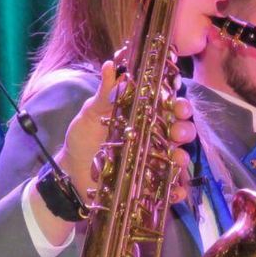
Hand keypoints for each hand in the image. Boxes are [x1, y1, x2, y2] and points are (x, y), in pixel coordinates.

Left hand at [54, 61, 196, 210]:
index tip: (180, 106)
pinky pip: (167, 186)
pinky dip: (176, 190)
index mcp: (142, 114)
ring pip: (176, 156)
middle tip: (178, 132)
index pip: (167, 105)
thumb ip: (104, 93)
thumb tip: (109, 65)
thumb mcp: (91, 113)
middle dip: (184, 129)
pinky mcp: (148, 182)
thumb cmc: (83, 136)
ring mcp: (151, 159)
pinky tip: (177, 191)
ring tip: (178, 159)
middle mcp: (151, 135)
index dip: (178, 104)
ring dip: (182, 156)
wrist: (70, 170)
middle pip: (178, 130)